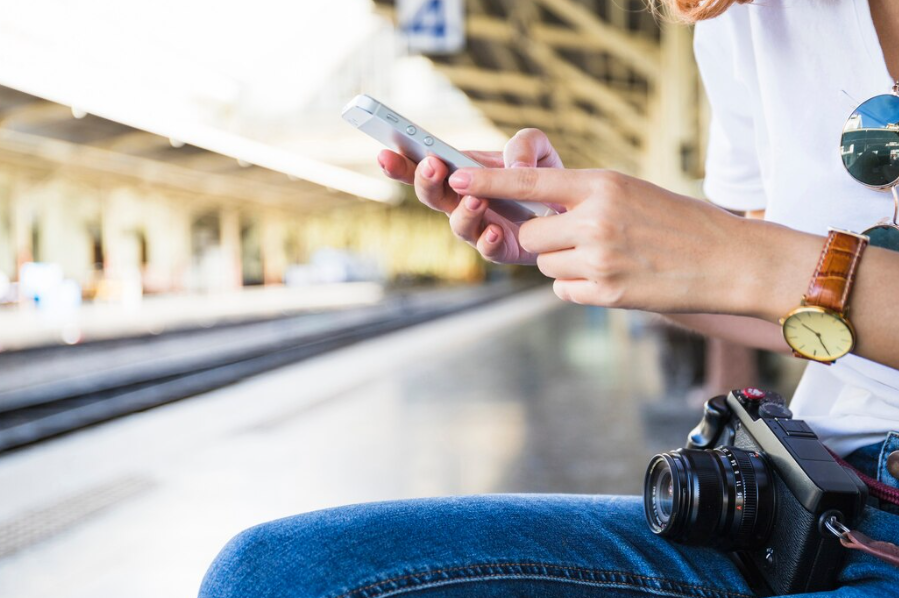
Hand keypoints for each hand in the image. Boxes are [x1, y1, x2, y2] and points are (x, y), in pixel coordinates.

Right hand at [377, 128, 562, 263]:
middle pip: (431, 196)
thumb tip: (512, 163)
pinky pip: (487, 250)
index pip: (423, 168)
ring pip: (457, 225)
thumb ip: (524, 143)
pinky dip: (488, 241)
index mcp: (462, 173)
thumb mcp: (538, 147)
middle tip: (432, 166)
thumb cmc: (546, 175)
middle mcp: (462, 202)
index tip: (385, 154)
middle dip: (425, 182)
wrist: (574, 208)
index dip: (400, 164)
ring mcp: (479, 228)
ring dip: (462, 211)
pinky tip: (495, 231)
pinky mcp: (501, 249)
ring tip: (476, 198)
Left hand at [446, 166, 766, 314]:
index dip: (487, 182)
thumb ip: (582, 198)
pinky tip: (616, 277)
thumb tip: (533, 215)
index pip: (529, 182)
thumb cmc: (679, 222)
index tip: (456, 178)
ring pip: (545, 265)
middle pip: (529, 236)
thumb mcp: (630, 192)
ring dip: (565, 264)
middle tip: (579, 238)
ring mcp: (599, 260)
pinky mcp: (606, 294)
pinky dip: (580, 286)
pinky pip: (563, 289)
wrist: (729, 260)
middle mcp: (595, 220)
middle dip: (543, 240)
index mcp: (601, 185)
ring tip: (609, 257)